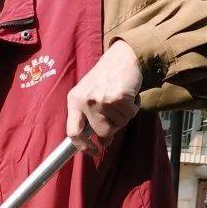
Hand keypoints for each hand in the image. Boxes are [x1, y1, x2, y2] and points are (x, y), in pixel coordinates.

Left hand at [66, 40, 142, 154]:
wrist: (123, 56)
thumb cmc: (106, 77)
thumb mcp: (90, 94)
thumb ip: (92, 117)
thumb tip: (103, 142)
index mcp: (74, 101)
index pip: (73, 132)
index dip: (82, 146)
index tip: (94, 151)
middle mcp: (85, 101)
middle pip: (103, 131)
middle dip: (114, 127)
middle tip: (118, 112)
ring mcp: (101, 99)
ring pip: (119, 123)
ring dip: (125, 113)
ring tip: (121, 96)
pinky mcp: (118, 97)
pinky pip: (130, 113)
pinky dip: (134, 106)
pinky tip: (129, 93)